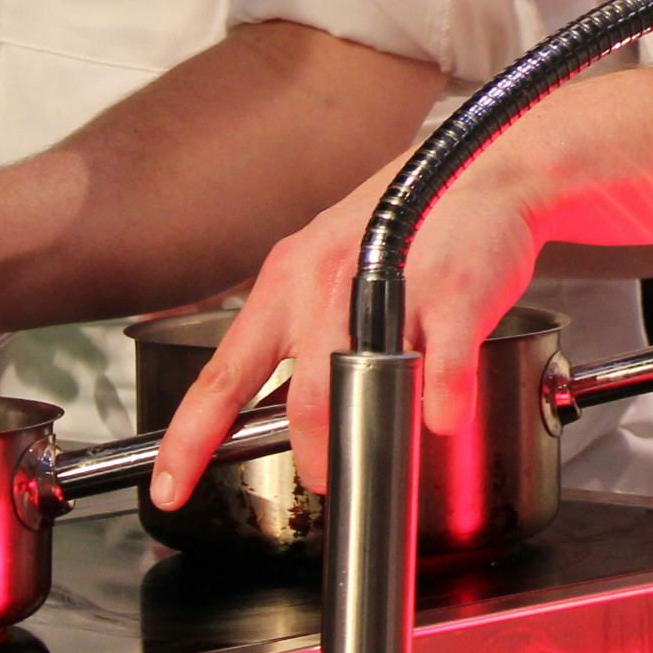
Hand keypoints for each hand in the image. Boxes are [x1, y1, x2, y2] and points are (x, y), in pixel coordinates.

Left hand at [146, 146, 542, 507]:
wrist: (484, 163)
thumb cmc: (406, 220)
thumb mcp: (329, 263)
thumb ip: (301, 327)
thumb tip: (283, 405)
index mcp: (287, 279)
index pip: (223, 375)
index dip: (190, 440)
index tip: (169, 489)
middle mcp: (329, 281)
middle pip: (302, 400)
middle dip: (315, 458)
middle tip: (329, 477)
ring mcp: (392, 286)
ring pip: (360, 388)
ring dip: (368, 440)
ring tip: (380, 457)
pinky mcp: (454, 291)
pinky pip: (442, 368)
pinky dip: (441, 406)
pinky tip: (443, 417)